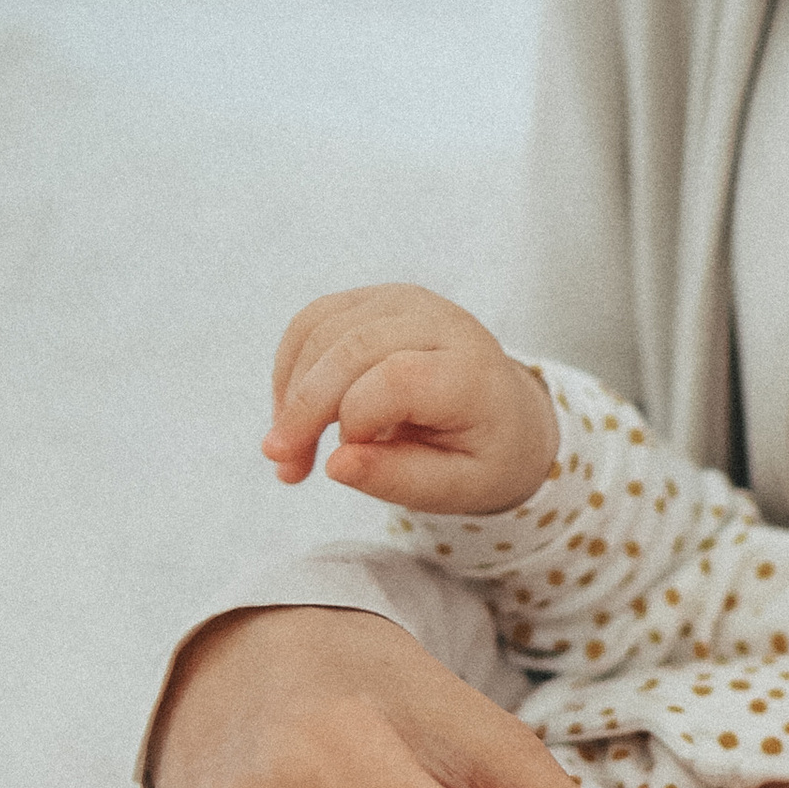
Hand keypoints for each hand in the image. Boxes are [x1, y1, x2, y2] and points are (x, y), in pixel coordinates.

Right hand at [261, 284, 559, 515]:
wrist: (505, 414)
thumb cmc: (482, 455)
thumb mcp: (457, 488)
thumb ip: (400, 479)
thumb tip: (336, 466)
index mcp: (472, 371)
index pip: (398, 378)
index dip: (355, 419)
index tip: (338, 464)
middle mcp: (440, 322)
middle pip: (351, 347)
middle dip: (304, 407)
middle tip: (283, 464)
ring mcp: (403, 302)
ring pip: (321, 330)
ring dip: (290, 392)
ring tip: (289, 451)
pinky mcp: (373, 299)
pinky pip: (311, 322)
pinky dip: (290, 369)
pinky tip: (293, 414)